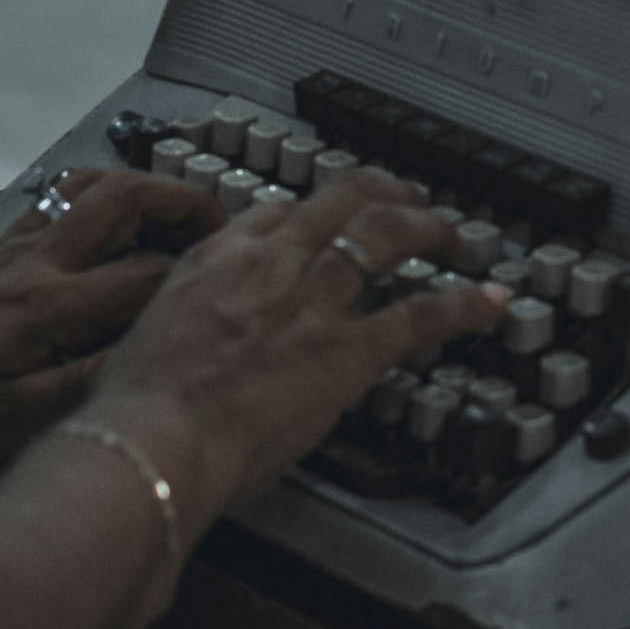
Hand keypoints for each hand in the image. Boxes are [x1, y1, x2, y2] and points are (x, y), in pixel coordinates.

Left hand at [0, 170, 226, 474]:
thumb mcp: (2, 422)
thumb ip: (77, 387)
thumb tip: (146, 361)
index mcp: (47, 307)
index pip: (146, 277)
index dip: (199, 278)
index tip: (238, 283)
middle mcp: (36, 261)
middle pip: (124, 198)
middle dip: (182, 201)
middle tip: (224, 223)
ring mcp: (13, 247)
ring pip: (90, 188)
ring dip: (142, 189)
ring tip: (178, 214)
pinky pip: (56, 201)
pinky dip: (96, 198)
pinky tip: (109, 222)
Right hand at [81, 170, 507, 511]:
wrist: (155, 436)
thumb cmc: (139, 404)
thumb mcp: (148, 333)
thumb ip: (182, 318)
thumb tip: (192, 335)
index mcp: (219, 257)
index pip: (278, 212)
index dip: (313, 213)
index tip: (327, 223)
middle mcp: (274, 263)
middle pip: (342, 199)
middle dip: (383, 191)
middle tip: (408, 198)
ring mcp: (315, 301)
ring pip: (388, 234)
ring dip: (431, 228)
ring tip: (456, 233)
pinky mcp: (348, 350)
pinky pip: (420, 316)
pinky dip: (463, 305)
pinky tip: (490, 302)